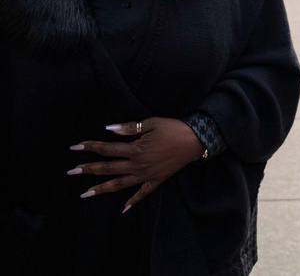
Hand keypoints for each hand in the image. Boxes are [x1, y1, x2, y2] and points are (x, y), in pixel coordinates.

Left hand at [68, 117, 205, 212]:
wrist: (196, 140)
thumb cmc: (174, 128)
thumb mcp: (152, 123)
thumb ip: (130, 128)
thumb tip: (110, 129)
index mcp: (135, 149)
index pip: (107, 149)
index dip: (90, 147)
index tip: (75, 147)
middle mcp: (137, 165)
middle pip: (108, 168)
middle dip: (88, 169)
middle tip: (71, 172)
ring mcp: (146, 175)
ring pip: (119, 184)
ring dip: (101, 189)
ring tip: (85, 194)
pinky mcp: (156, 180)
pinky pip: (142, 193)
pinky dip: (133, 201)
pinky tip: (124, 208)